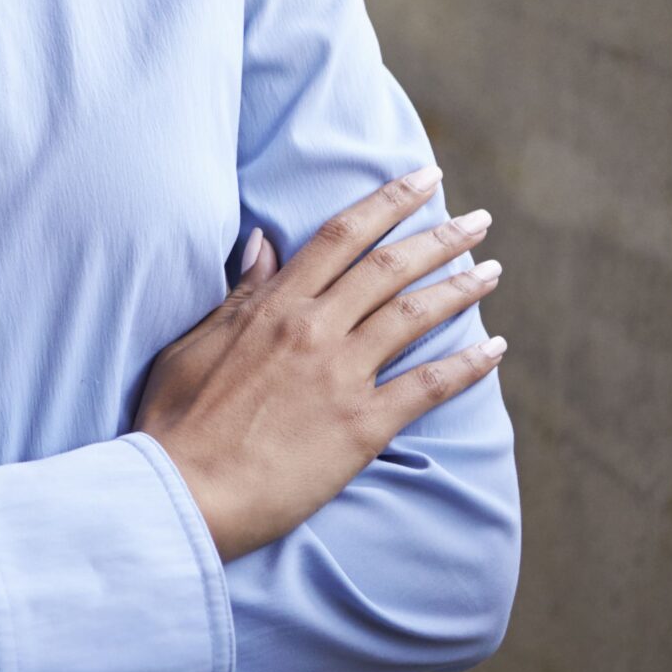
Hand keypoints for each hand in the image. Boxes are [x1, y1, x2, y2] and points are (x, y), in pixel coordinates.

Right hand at [134, 168, 504, 561]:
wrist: (182, 492)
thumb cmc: (177, 421)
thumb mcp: (194, 343)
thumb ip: (238, 295)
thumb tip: (263, 242)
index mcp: (273, 306)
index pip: (341, 236)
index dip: (387, 201)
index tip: (423, 179)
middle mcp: (314, 329)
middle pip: (390, 267)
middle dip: (440, 237)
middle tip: (478, 220)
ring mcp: (341, 376)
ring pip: (415, 315)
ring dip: (461, 288)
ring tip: (492, 271)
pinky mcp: (361, 427)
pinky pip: (428, 386)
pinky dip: (468, 364)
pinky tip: (494, 348)